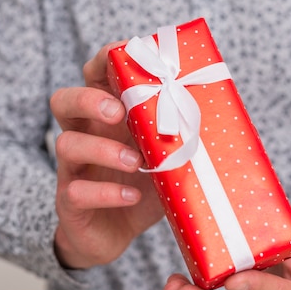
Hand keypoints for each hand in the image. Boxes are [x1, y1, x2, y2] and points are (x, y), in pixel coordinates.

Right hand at [51, 42, 163, 268]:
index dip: (103, 61)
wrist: (114, 234)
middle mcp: (84, 136)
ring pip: (66, 144)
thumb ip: (180, 136)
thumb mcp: (164, 158)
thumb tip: (228, 115)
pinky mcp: (70, 201)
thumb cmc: (142, 187)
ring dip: (104, 150)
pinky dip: (107, 192)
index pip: (92, 77)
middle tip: (118, 112)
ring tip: (137, 163)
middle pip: (63, 101)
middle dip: (89, 99)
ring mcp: (73, 169)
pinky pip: (76, 190)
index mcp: (106, 118)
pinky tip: (131, 195)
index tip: (122, 55)